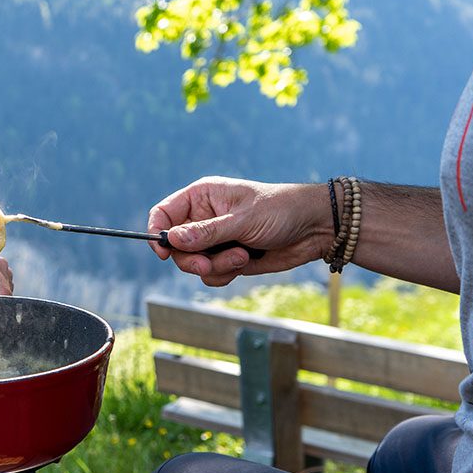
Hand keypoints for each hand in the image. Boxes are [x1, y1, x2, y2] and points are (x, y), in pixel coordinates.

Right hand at [147, 177, 330, 286]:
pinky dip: (224, 274)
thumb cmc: (280, 210)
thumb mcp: (242, 220)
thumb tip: (173, 240)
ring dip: (215, 266)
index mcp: (202, 197)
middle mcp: (204, 218)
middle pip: (176, 246)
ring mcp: (215, 240)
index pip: (164, 213)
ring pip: (193, 264)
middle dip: (191, 259)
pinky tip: (245, 262)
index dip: (158, 233)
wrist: (313, 230)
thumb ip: (206, 232)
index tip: (164, 253)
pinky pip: (210, 275)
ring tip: (241, 256)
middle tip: (206, 265)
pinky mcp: (227, 259)